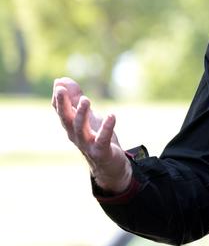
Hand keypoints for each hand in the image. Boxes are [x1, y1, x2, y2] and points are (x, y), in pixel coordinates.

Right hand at [52, 77, 131, 192]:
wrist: (109, 165)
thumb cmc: (95, 137)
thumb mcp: (86, 116)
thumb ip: (74, 99)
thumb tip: (60, 80)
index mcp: (71, 126)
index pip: (61, 111)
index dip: (58, 99)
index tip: (59, 84)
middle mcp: (76, 135)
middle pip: (66, 119)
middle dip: (62, 104)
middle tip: (61, 90)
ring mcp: (87, 144)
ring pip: (81, 129)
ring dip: (82, 113)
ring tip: (85, 99)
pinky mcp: (101, 151)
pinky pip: (102, 139)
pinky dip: (106, 128)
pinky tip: (111, 116)